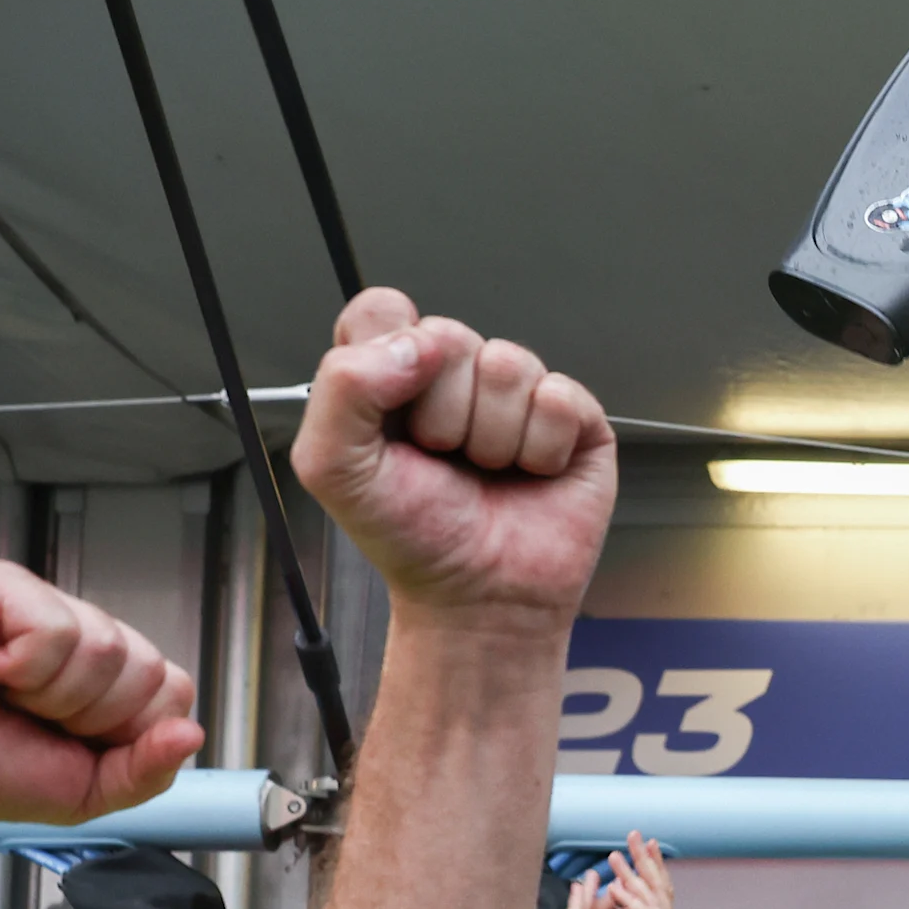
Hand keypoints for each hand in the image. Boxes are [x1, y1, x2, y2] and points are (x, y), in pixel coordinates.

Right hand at [0, 561, 201, 831]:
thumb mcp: (82, 793)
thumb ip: (145, 773)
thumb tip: (189, 734)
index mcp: (112, 681)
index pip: (173, 693)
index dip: (126, 732)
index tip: (74, 743)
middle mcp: (88, 639)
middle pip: (147, 670)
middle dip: (90, 717)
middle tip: (34, 720)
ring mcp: (48, 609)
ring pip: (108, 647)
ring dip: (52, 694)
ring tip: (7, 695)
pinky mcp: (4, 588)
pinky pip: (55, 627)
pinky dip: (23, 666)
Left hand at [287, 289, 614, 630]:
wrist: (481, 598)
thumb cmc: (411, 538)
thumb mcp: (333, 468)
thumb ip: (344, 389)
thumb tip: (416, 345)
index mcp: (391, 376)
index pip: (385, 310)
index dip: (389, 351)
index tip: (390, 410)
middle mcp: (455, 377)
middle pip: (450, 334)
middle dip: (442, 411)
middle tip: (442, 458)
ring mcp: (518, 394)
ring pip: (509, 364)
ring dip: (494, 437)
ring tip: (487, 473)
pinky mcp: (575, 418)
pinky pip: (561, 396)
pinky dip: (542, 448)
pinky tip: (532, 475)